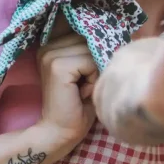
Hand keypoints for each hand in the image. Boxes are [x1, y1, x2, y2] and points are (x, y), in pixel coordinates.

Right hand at [35, 33, 97, 147]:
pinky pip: (90, 62)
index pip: (88, 32)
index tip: (89, 75)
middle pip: (91, 40)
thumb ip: (94, 51)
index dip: (97, 52)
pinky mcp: (57, 66)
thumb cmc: (80, 105)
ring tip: (84, 89)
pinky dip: (94, 78)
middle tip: (86, 85)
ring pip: (92, 50)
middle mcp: (48, 46)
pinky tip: (83, 92)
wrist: (62, 132)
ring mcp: (50, 55)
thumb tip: (115, 31)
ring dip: (96, 71)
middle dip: (97, 63)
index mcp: (54, 45)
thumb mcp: (90, 72)